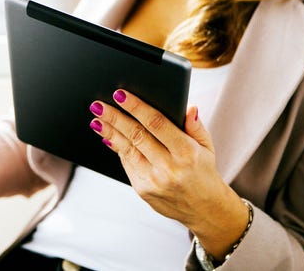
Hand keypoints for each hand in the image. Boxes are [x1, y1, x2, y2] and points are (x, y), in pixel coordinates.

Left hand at [90, 89, 248, 258]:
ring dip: (109, 133)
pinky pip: (127, 164)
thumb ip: (196, 126)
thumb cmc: (203, 171)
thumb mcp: (207, 147)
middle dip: (115, 118)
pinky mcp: (143, 190)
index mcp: (187, 153)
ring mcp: (154, 181)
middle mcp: (169, 168)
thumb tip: (188, 107)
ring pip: (127, 150)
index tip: (120, 94)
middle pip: (137, 136)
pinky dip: (117, 148)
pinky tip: (107, 136)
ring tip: (97, 119)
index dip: (137, 107)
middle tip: (98, 105)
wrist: (204, 210)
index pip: (157, 124)